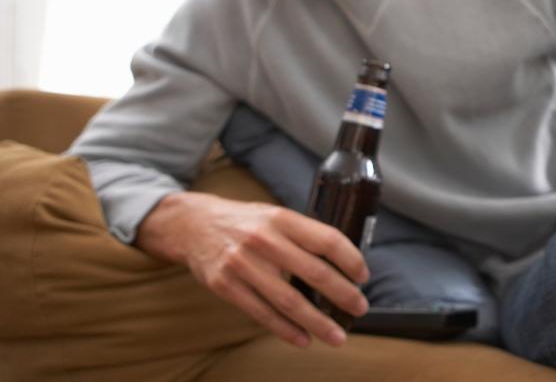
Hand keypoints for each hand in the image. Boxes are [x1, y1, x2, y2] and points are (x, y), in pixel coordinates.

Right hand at [135, 191, 369, 347]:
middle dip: (342, 295)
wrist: (192, 225)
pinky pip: (261, 313)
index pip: (326, 239)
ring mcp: (242, 264)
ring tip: (337, 336)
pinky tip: (303, 339)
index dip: (350, 260)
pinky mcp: (225, 286)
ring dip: (317, 322)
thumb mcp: (274, 215)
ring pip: (289, 300)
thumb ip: (302, 235)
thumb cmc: (245, 223)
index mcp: (282, 218)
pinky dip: (285, 330)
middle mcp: (264, 240)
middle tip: (360, 308)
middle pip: (314, 273)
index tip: (363, 277)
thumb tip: (343, 262)